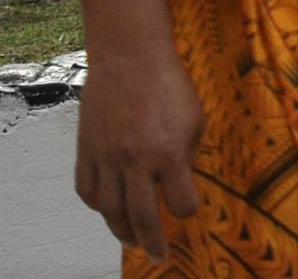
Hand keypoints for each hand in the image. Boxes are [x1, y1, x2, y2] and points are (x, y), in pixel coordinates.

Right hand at [73, 44, 203, 261]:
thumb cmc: (169, 83)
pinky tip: (108, 208)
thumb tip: (180, 182)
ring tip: (132, 240)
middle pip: (141, 217)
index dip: (188, 209)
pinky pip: (87, 191)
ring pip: (110, 211)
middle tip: (158, 256)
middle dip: (152, 242)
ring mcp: (107, 158)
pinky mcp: (87, 151)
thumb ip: (187, 153)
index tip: (189, 209)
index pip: (182, 202)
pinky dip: (97, 205)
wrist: (130, 57)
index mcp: (170, 152)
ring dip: (121, 231)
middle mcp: (136, 161)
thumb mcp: (194, 117)